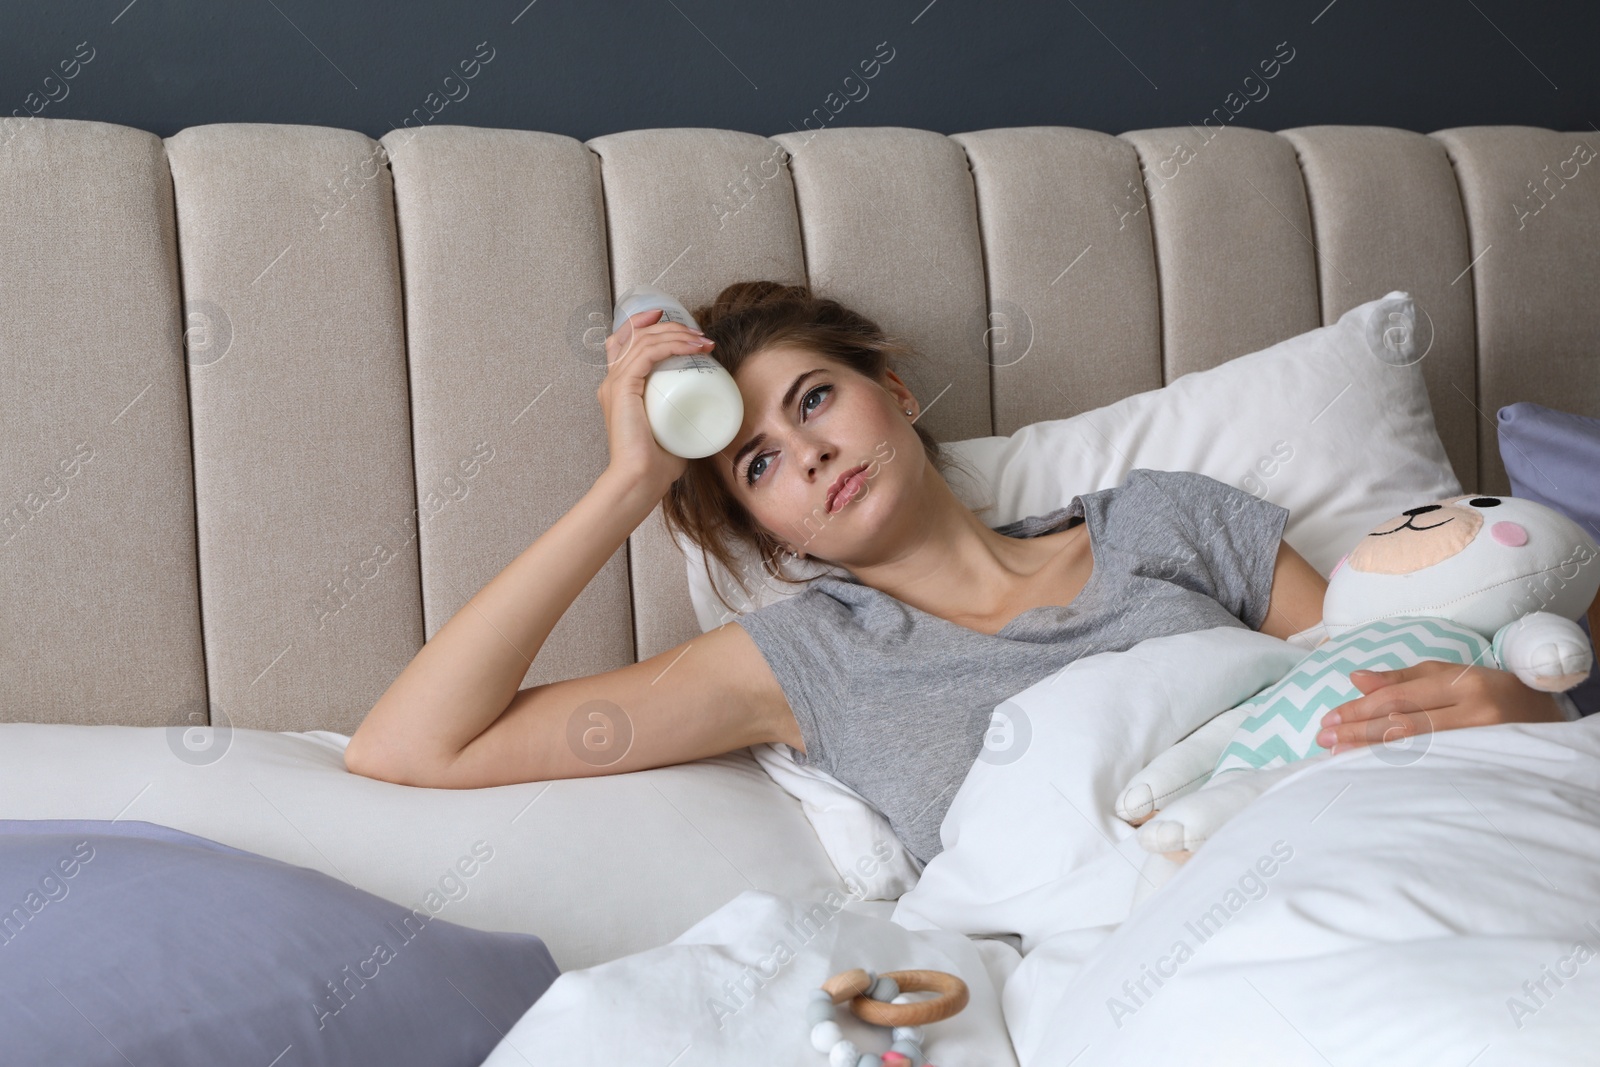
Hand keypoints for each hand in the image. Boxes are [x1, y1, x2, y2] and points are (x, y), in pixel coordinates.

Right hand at [597, 308, 713, 493]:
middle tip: (699, 335)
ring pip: (643, 339)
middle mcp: (613, 382)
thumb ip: (681, 424)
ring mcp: (615, 383)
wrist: (640, 480)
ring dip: (676, 333)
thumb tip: (704, 420)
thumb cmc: (654, 465)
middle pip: (634, 334)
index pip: (625, 342)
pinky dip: (671, 344)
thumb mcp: (671, 433)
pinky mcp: (622, 388)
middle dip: (669, 326)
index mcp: (619, 389)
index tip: (680, 325)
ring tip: (702, 341)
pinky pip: (646, 352)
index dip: (647, 324)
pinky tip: (691, 346)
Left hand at [1314, 660, 1564, 754]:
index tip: (1329, 719)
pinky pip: (1437, 768)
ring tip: (1339, 756)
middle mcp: (1476, 711)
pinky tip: (1375, 772)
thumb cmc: (1491, 691)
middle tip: (1324, 740)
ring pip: (1418, 749)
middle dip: (1358, 733)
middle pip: (1404, 724)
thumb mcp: (1450, 674)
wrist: (1550, 718)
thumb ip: (1402, 679)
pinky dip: (1401, 769)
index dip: (1360, 709)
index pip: (1399, 698)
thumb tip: (1355, 678)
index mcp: (1463, 682)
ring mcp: (1485, 742)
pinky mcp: (1490, 767)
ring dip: (1372, 753)